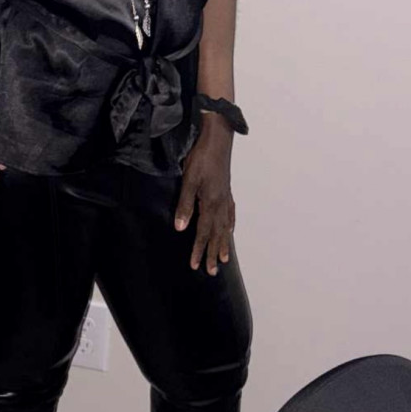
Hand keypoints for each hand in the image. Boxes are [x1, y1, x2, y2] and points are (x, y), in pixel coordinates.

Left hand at [174, 118, 234, 271]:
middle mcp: (220, 204)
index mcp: (210, 203)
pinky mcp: (226, 191)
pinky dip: (230, 225)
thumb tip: (180, 228)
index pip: (203, 232)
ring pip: (225, 227)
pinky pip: (230, 214)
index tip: (195, 265)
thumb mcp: (188, 180)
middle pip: (216, 234)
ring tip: (223, 259)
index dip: (198, 250)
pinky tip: (230, 231)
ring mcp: (225, 198)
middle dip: (213, 253)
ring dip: (223, 243)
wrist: (218, 139)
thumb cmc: (201, 158)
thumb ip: (184, 205)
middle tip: (211, 271)